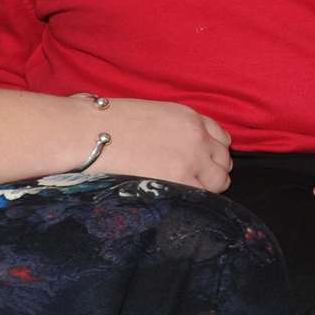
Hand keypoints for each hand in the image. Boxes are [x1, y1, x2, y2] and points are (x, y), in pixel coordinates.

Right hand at [85, 95, 232, 191]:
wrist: (90, 133)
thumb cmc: (109, 122)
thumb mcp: (152, 114)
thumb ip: (172, 128)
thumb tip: (170, 144)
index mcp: (189, 117)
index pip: (220, 137)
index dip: (213, 151)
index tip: (204, 161)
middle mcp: (197, 137)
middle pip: (224, 159)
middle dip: (213, 170)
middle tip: (197, 180)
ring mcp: (192, 160)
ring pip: (220, 180)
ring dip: (208, 187)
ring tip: (189, 192)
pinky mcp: (181, 181)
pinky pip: (204, 197)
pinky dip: (197, 200)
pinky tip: (182, 201)